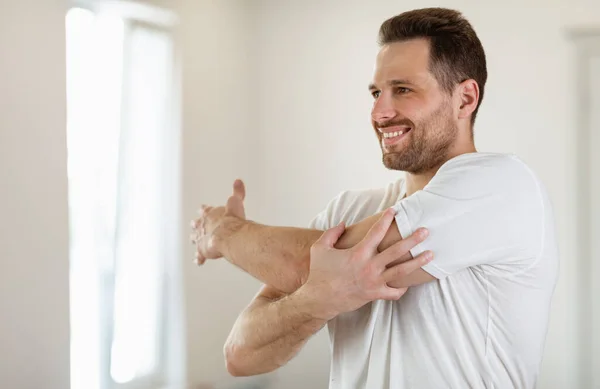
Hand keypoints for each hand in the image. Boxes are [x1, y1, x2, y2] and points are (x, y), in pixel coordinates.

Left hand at [191, 179, 246, 264]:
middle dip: (196, 224)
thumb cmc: (233, 220)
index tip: (202, 208)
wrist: (229, 235)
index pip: (205, 210)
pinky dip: (199, 258)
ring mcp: (202, 238)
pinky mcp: (203, 251)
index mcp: (210, 214)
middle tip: (193, 223)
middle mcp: (203, 226)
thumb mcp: (235, 203)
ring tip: (194, 241)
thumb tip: (238, 181)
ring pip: (195, 238)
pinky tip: (198, 261)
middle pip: (196, 224)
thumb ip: (237, 192)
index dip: (204, 210)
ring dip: (195, 239)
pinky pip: (200, 256)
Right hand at [303, 208, 432, 319]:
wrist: (320, 299)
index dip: (386, 219)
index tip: (395, 210)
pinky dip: (402, 288)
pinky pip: (394, 292)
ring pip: (401, 271)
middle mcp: (369, 266)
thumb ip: (332, 233)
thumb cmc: (319, 273)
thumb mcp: (320, 248)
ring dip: (417, 262)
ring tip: (431, 254)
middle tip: (426, 231)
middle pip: (396, 250)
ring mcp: (374, 281)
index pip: (376, 232)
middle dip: (413, 239)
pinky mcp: (375, 294)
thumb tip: (344, 224)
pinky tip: (408, 282)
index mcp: (358, 253)